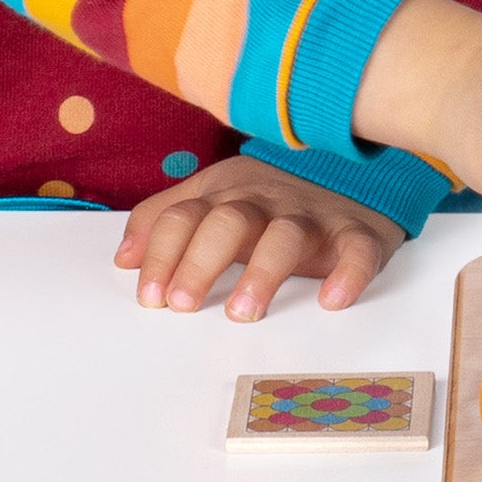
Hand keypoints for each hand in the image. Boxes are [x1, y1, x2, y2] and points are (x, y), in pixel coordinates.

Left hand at [113, 157, 402, 319]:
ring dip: (263, 272)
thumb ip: (166, 219)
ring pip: (286, 236)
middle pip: (229, 222)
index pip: (185, 216)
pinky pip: (356, 250)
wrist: (354, 169)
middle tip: (183, 305)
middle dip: (201, 261)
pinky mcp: (357, 234)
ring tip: (243, 312)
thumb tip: (123, 258)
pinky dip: (348, 273)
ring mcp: (313, 217)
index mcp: (228, 194)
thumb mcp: (215, 194)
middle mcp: (267, 203)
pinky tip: (332, 300)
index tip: (150, 297)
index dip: (163, 253)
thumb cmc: (273, 196)